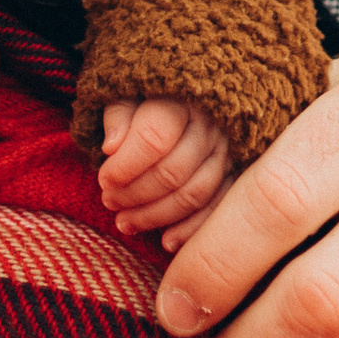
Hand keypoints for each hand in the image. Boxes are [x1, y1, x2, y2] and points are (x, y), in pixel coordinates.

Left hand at [97, 97, 230, 242]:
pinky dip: (192, 230)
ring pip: (194, 194)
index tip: (104, 180)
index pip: (154, 138)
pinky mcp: (235, 176)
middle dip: (135, 194)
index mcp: (180, 99)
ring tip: (125, 223)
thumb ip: (118, 116)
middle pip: (173, 171)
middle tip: (109, 202)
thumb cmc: (147, 99)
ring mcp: (226, 152)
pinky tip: (166, 242)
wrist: (183, 99)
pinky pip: (217, 210)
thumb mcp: (127, 95)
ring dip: (156, 216)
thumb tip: (112, 147)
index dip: (125, 166)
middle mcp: (210, 124)